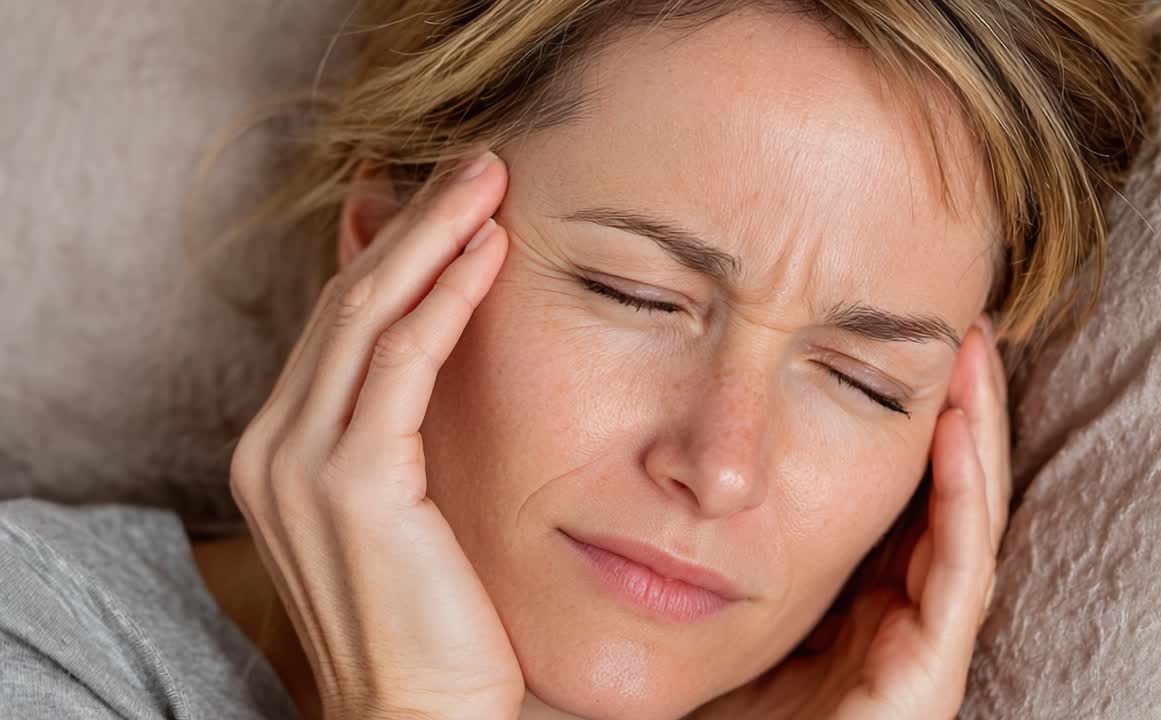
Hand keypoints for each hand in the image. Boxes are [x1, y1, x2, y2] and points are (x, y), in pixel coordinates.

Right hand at [228, 152, 523, 719]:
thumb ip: (402, 427)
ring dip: (434, 236)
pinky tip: (490, 254)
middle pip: (345, 300)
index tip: (455, 200)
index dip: (395, 250)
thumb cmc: (432, 616)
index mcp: (283, 448)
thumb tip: (442, 350)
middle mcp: (275, 444)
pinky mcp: (352, 483)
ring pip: (366, 313)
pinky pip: (402, 361)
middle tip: (480, 164)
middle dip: (415, 222)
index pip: (338, 323)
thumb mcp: (407, 504)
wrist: (420, 714)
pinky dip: (447, 297)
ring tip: (491, 181)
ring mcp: (303, 462)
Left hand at [687, 316, 1010, 719]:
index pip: (903, 501)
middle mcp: (890, 626)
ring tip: (975, 355)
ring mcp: (910, 657)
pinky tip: (954, 430)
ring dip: (976, 439)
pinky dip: (962, 502)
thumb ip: (719, 533)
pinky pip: (956, 581)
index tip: (915, 346)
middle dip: (961, 416)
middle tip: (968, 332)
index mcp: (852, 607)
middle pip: (944, 504)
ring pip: (963, 529)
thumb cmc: (690, 704)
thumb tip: (692, 441)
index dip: (916, 422)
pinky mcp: (919, 688)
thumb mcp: (706, 592)